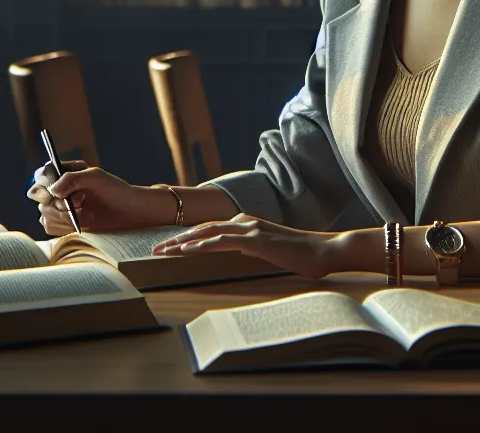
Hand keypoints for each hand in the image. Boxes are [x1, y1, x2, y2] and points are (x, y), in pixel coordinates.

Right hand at [26, 162, 170, 236]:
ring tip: (87, 214)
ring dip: (65, 217)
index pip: (42, 175)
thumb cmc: (116, 190)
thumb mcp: (96, 177)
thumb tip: (53, 191)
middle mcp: (59, 189)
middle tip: (79, 204)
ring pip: (45, 214)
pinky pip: (50, 227)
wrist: (129, 212)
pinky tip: (83, 224)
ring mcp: (60, 207)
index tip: (55, 193)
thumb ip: (73, 179)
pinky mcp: (63, 223)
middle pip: (40, 198)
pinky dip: (65, 227)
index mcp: (65, 173)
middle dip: (59, 204)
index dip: (43, 185)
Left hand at [150, 214, 345, 279]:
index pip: (210, 230)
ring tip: (161, 251)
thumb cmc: (302, 256)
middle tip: (154, 250)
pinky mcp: (256, 240)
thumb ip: (255, 250)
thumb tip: (243, 256)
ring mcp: (250, 229)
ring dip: (181, 243)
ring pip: (207, 233)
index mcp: (248, 224)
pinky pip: (222, 242)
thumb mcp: (272, 252)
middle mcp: (245, 222)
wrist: (325, 252)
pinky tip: (184, 251)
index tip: (168, 248)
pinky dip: (200, 246)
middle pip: (202, 229)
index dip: (188, 238)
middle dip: (176, 239)